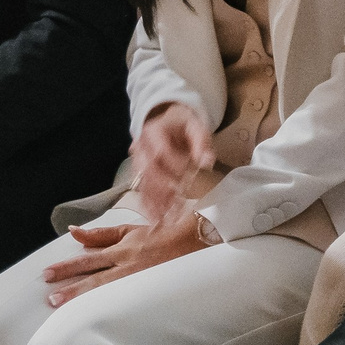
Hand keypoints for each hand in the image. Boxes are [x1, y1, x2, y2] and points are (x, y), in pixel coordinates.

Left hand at [42, 210, 207, 305]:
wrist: (197, 242)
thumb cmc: (163, 235)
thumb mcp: (130, 229)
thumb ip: (102, 234)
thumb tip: (75, 233)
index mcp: (124, 249)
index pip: (90, 258)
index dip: (68, 266)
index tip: (48, 274)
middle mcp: (129, 265)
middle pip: (95, 276)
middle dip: (71, 286)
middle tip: (50, 297)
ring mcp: (140, 280)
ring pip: (108, 290)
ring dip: (83, 298)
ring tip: (62, 306)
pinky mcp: (150, 291)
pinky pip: (126, 302)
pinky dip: (110, 309)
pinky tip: (95, 319)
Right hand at [131, 101, 213, 223]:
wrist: (168, 123)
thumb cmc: (184, 126)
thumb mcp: (196, 127)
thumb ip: (202, 142)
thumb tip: (207, 161)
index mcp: (154, 131)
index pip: (161, 151)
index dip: (173, 168)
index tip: (187, 182)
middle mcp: (141, 147)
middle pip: (149, 171)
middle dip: (163, 191)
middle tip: (177, 208)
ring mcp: (138, 161)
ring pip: (144, 184)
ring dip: (155, 203)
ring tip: (165, 221)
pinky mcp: (139, 174)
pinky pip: (142, 191)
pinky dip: (150, 206)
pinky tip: (157, 220)